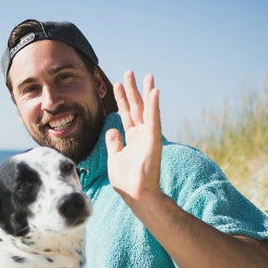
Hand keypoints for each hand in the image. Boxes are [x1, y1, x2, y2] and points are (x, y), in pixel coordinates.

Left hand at [106, 71, 161, 203]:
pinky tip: (154, 90)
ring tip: (146, 76)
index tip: (116, 84)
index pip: (126, 114)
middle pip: (136, 107)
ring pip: (146, 109)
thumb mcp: (114, 158)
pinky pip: (153, 119)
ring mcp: (148, 136)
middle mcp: (140, 134)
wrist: (136, 194)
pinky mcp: (153, 140)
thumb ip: (113, 143)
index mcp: (131, 138)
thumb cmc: (125, 180)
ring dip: (146, 92)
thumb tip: (112, 130)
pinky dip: (154, 105)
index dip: (121, 99)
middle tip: (129, 72)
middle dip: (132, 90)